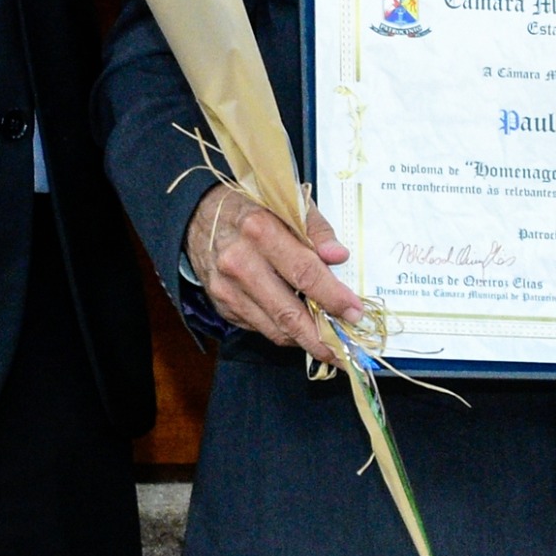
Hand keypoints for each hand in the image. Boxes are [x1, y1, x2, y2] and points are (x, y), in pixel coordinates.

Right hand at [187, 182, 365, 362]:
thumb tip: (340, 257)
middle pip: (288, 312)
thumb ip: (317, 230)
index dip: (333, 298)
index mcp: (260, 230)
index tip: (355, 313)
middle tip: (345, 351)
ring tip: (328, 344)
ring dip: (304, 340)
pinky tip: (299, 328)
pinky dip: (283, 331)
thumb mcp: (288, 204)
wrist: (200, 216)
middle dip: (321, 337)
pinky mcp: (222, 304)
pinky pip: (259, 327)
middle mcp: (239, 262)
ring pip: (274, 327)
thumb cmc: (254, 208)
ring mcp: (227, 288)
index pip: (305, 273)